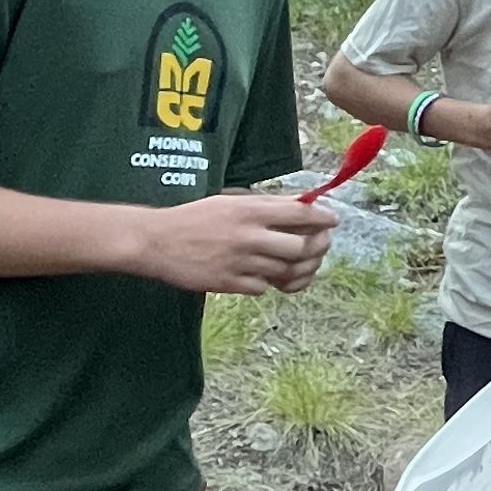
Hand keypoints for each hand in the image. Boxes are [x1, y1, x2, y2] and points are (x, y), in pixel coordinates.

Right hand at [137, 189, 337, 293]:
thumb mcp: (231, 202)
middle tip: (319, 247)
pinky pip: (263, 288)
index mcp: (250, 210)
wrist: (157, 241)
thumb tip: (303, 207)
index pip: (301, 214)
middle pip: (301, 248)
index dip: (323, 219)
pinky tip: (264, 277)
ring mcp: (240, 262)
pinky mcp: (229, 283)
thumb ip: (266, 206)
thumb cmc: (196, 218)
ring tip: (298, 266)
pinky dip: (268, 284)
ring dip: (297, 271)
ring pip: (286, 271)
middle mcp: (249, 235)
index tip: (333, 221)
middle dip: (316, 249)